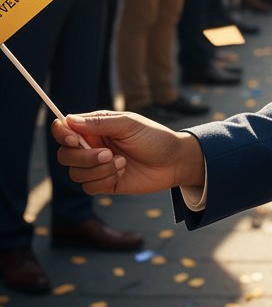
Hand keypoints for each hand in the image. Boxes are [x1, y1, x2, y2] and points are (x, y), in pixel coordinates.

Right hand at [52, 111, 205, 195]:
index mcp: (96, 127)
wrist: (174, 162)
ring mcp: (97, 166)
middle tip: (108, 153)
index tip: (73, 139)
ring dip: (98, 170)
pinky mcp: (103, 183)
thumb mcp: (130, 125)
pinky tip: (122, 173)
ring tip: (122, 162)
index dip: (62, 134)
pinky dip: (104, 180)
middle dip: (84, 157)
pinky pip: (88, 187)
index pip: (65, 129)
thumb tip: (69, 119)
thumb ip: (100, 122)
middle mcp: (93, 146)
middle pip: (65, 155)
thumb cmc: (154, 138)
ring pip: (75, 173)